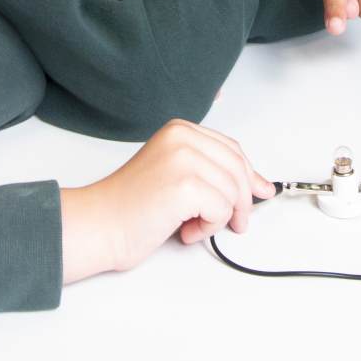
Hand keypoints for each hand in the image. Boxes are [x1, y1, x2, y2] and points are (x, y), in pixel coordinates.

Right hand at [58, 120, 271, 283]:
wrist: (98, 225)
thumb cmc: (130, 207)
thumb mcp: (175, 175)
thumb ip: (210, 172)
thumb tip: (257, 186)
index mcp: (179, 130)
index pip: (232, 149)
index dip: (250, 175)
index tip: (261, 191)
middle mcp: (181, 137)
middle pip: (238, 169)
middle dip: (243, 202)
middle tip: (236, 224)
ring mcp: (183, 159)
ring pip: (233, 192)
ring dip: (218, 219)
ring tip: (191, 226)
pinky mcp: (184, 185)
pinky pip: (222, 210)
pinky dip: (208, 227)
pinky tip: (184, 230)